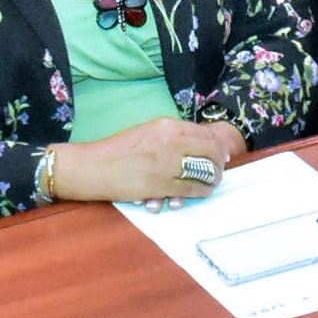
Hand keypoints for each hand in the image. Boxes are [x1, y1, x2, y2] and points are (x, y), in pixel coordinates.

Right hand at [49, 117, 247, 206]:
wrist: (95, 167)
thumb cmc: (119, 150)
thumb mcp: (148, 132)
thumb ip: (172, 135)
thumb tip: (198, 144)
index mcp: (167, 126)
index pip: (205, 134)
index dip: (218, 146)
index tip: (223, 153)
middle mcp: (171, 142)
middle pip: (211, 152)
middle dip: (220, 162)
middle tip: (220, 169)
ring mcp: (168, 165)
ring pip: (205, 172)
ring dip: (213, 178)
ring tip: (212, 181)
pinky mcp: (162, 186)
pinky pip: (192, 189)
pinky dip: (201, 191)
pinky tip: (200, 191)